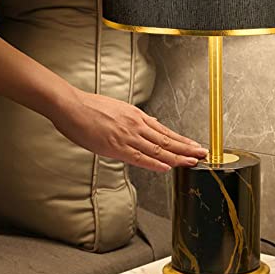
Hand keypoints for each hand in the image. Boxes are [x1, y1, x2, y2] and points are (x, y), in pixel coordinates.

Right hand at [50, 89, 207, 171]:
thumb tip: (153, 122)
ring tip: (192, 161)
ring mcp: (127, 136)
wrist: (72, 105)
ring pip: (158, 149)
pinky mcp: (115, 146)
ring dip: (177, 156)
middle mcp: (137, 125)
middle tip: (202, 154)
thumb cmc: (92, 107)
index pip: (166, 131)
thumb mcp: (120, 109)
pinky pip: (139, 157)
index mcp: (138, 117)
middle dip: (187, 148)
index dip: (182, 140)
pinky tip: (167, 167)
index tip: (194, 145)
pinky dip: (154, 163)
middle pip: (167, 140)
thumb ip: (137, 119)